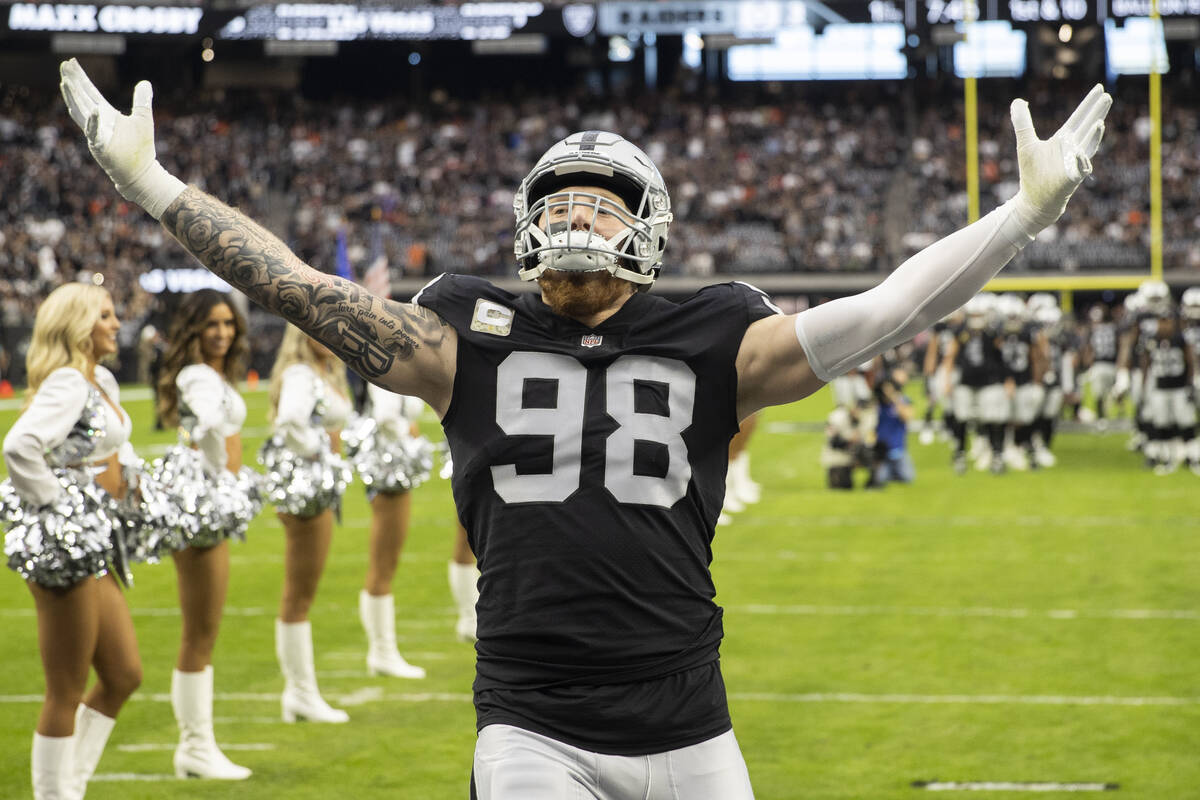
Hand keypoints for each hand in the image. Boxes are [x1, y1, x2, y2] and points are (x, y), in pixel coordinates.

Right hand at [59, 58, 184, 218]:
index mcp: (106, 114)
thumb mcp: (144, 118)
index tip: (71, 62)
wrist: (141, 173)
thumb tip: (145, 82)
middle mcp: (97, 122)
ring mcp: (96, 135)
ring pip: (81, 113)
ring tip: (66, 82)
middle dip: (73, 82)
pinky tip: (95, 110)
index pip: (90, 92)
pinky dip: (94, 122)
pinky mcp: (101, 148)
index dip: (80, 77)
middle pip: (81, 98)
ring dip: (74, 98)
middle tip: (64, 65)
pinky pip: (95, 134)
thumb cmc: (140, 148)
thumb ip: (142, 101)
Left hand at [1010, 84, 1111, 230]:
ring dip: (1094, 136)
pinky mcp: (1072, 179)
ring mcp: (1075, 163)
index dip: (1088, 103)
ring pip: (1088, 146)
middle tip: (1107, 96)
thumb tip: (1017, 101)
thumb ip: (1022, 122)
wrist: (1033, 200)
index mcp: (1064, 139)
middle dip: (1097, 112)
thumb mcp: (1025, 143)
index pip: (1079, 117)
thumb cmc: (1032, 172)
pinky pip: (1080, 169)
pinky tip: (1079, 154)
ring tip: (1099, 122)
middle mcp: (1073, 148)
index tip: (1100, 87)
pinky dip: (1080, 161)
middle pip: (1088, 126)